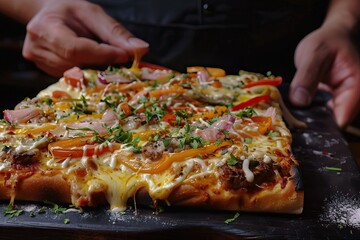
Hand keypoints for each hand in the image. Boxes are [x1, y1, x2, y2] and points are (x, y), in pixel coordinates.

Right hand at [22, 0, 148, 75]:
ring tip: (109, 62)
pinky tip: (96, 67)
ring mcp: (39, 63)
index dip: (103, 55)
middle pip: (77, 65)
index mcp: (44, 28)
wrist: (49, 17)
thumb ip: (115, 32)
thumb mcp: (93, 14)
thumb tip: (141, 49)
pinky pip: (73, 79)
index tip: (125, 56)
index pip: (76, 48)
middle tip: (123, 62)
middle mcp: (36, 48)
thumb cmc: (72, 13)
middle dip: (103, 65)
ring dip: (97, 72)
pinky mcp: (45, 73)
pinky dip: (89, 75)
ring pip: (76, 76)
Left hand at [289, 25, 359, 127]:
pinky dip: (308, 113)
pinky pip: (321, 113)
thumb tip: (299, 101)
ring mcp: (344, 101)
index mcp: (357, 87)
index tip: (299, 126)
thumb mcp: (314, 54)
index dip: (320, 126)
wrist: (333, 36)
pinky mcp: (333, 101)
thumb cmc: (328, 41)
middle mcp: (354, 98)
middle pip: (334, 123)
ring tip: (290, 116)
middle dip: (312, 124)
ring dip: (309, 118)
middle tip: (289, 122)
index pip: (341, 119)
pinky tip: (295, 110)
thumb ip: (306, 77)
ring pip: (326, 120)